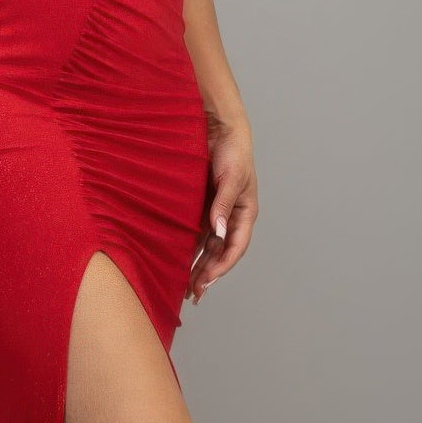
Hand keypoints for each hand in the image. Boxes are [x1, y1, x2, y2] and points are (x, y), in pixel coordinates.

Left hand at [187, 109, 256, 303]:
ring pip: (207, 247)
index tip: (206, 281)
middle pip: (220, 253)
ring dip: (198, 267)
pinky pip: (194, 234)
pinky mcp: (200, 207)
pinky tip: (177, 262)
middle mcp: (229, 217)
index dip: (222, 267)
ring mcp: (214, 213)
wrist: (217, 128)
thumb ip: (223, 205)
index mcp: (244, 212)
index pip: (235, 247)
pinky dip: (188, 249)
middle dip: (208, 274)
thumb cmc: (232, 151)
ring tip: (185, 288)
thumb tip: (218, 233)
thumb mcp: (231, 177)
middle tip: (193, 294)